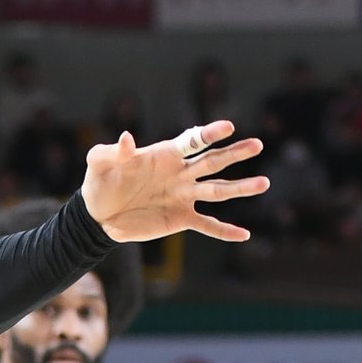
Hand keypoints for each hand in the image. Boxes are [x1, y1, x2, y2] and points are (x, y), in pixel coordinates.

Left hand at [81, 122, 267, 243]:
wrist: (98, 215)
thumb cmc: (100, 182)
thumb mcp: (99, 164)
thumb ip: (111, 151)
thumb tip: (126, 139)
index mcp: (166, 154)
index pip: (192, 141)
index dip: (209, 134)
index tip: (228, 127)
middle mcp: (181, 173)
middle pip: (213, 161)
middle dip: (235, 153)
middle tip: (257, 144)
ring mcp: (184, 196)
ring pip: (218, 190)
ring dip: (240, 188)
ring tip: (263, 183)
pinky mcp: (181, 218)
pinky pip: (207, 225)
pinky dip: (224, 231)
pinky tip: (244, 235)